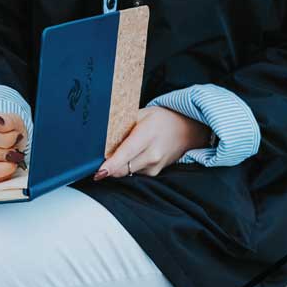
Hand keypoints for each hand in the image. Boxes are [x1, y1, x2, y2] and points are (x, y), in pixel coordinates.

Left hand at [94, 106, 211, 178]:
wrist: (188, 129)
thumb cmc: (163, 120)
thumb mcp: (142, 114)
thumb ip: (123, 125)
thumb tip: (103, 138)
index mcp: (147, 135)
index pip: (126, 153)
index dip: (111, 165)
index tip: (99, 172)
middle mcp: (152, 154)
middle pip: (122, 168)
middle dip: (108, 167)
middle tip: (99, 159)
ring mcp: (154, 166)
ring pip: (125, 172)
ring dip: (117, 166)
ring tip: (122, 151)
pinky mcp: (154, 173)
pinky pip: (133, 172)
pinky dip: (127, 166)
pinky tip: (133, 155)